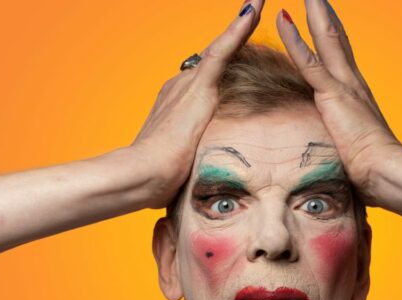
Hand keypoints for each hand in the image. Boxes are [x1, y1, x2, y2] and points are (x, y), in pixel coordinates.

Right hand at [131, 0, 264, 209]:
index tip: (236, 48)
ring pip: (222, 49)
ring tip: (259, 0)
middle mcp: (181, 86)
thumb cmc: (158, 181)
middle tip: (257, 7)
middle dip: (236, 37)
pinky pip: (223, 51)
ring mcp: (189, 85)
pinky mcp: (198, 88)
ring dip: (243, 23)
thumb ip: (192, 160)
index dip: (222, 62)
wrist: (142, 175)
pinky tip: (255, 6)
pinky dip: (239, 28)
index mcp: (177, 103)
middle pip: (216, 59)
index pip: (207, 78)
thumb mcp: (181, 167)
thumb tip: (193, 175)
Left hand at [276, 0, 401, 205]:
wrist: (387, 172)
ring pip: (325, 38)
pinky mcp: (332, 95)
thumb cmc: (374, 171)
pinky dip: (296, 38)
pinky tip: (284, 17)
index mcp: (355, 94)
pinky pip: (310, 61)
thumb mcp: (354, 152)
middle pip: (335, 36)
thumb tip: (341, 156)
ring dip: (313, 11)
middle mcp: (351, 82)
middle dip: (322, 11)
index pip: (340, 53)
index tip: (321, 10)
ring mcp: (343, 86)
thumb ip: (345, 145)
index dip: (330, 30)